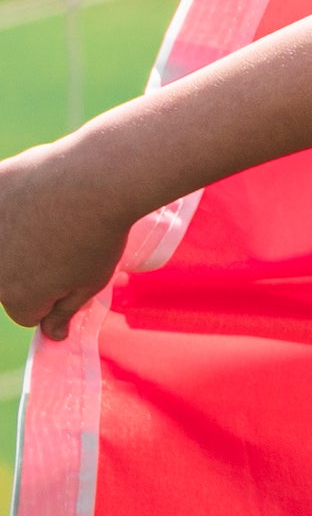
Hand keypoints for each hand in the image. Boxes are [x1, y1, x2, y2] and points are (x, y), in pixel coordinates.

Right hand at [0, 142, 137, 341]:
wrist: (93, 180)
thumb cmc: (98, 235)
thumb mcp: (91, 282)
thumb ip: (66, 310)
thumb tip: (54, 335)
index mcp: (16, 296)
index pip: (28, 313)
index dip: (53, 299)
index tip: (72, 276)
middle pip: (9, 278)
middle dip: (30, 268)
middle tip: (64, 242)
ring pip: (2, 242)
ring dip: (18, 235)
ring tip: (54, 217)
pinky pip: (2, 208)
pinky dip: (13, 204)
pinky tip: (38, 194)